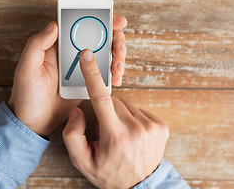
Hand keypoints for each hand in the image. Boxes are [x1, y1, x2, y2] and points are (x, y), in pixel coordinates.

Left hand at [8, 15, 126, 136]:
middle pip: (98, 37)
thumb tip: (54, 25)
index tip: (114, 20)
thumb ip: (36, 45)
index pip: (78, 25)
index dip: (98, 19)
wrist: (34, 123)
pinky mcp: (86, 81)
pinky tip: (115, 78)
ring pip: (104, 53)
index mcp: (55, 46)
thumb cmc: (26, 96)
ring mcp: (80, 68)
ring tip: (118, 68)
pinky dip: (113, 73)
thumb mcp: (26, 70)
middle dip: (114, 39)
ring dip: (116, 57)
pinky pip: (103, 72)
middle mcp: (69, 53)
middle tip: (118, 50)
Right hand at [62, 49, 168, 187]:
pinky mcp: (161, 125)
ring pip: (126, 104)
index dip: (92, 74)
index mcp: (116, 136)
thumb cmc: (109, 173)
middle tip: (105, 130)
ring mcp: (152, 126)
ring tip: (119, 133)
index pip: (101, 98)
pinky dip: (131, 116)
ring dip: (118, 113)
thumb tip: (78, 110)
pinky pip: (138, 109)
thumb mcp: (82, 161)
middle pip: (113, 101)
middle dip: (105, 110)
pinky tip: (130, 132)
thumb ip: (73, 135)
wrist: (140, 186)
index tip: (87, 56)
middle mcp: (136, 129)